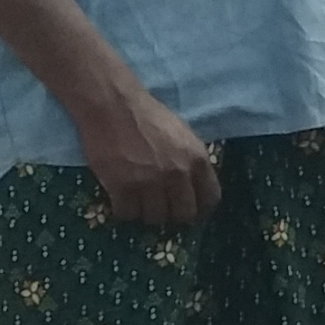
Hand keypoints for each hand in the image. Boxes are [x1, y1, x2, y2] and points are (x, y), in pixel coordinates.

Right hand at [77, 82, 223, 228]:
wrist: (114, 106)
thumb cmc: (149, 117)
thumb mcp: (184, 137)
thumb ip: (192, 163)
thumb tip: (195, 189)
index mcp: (198, 160)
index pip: (210, 199)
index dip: (201, 209)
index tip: (192, 212)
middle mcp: (178, 174)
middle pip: (183, 215)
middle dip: (173, 215)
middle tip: (161, 209)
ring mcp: (150, 182)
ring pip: (154, 218)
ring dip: (147, 214)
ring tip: (139, 203)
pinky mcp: (122, 187)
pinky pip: (127, 214)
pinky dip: (124, 211)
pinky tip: (122, 201)